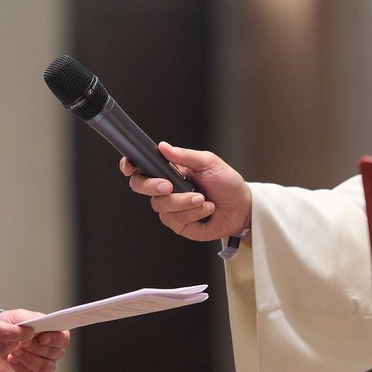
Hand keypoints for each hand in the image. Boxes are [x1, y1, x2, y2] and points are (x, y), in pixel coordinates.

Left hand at [0, 310, 70, 371]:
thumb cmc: (9, 328)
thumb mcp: (16, 317)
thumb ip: (28, 319)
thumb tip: (34, 329)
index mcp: (52, 333)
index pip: (63, 337)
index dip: (55, 338)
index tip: (42, 337)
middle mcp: (51, 351)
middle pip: (55, 353)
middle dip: (36, 347)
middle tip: (21, 342)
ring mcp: (43, 366)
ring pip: (45, 367)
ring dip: (28, 359)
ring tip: (14, 351)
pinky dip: (22, 370)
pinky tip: (12, 361)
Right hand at [120, 142, 251, 243]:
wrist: (241, 206)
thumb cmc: (226, 182)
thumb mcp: (209, 162)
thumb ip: (185, 156)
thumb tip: (163, 146)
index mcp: (169, 170)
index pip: (142, 167)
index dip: (130, 166)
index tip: (130, 168)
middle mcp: (166, 188)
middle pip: (141, 187)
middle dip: (151, 186)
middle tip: (169, 185)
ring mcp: (171, 207)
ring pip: (160, 205)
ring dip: (183, 202)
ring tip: (203, 198)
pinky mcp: (179, 224)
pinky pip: (175, 219)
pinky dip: (193, 213)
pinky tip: (206, 208)